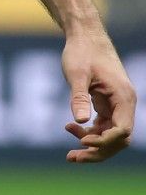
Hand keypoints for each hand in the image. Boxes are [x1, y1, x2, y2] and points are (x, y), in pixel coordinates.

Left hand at [61, 28, 135, 162]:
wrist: (84, 36)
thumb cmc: (82, 52)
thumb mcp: (77, 73)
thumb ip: (79, 97)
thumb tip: (79, 121)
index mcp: (123, 97)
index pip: (122, 130)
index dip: (104, 141)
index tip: (82, 141)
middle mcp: (124, 104)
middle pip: (119, 139)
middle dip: (98, 151)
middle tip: (72, 158)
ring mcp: (116, 105)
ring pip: (110, 136)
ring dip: (92, 146)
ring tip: (70, 154)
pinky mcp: (107, 104)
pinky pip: (103, 127)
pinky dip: (89, 133)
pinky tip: (70, 128)